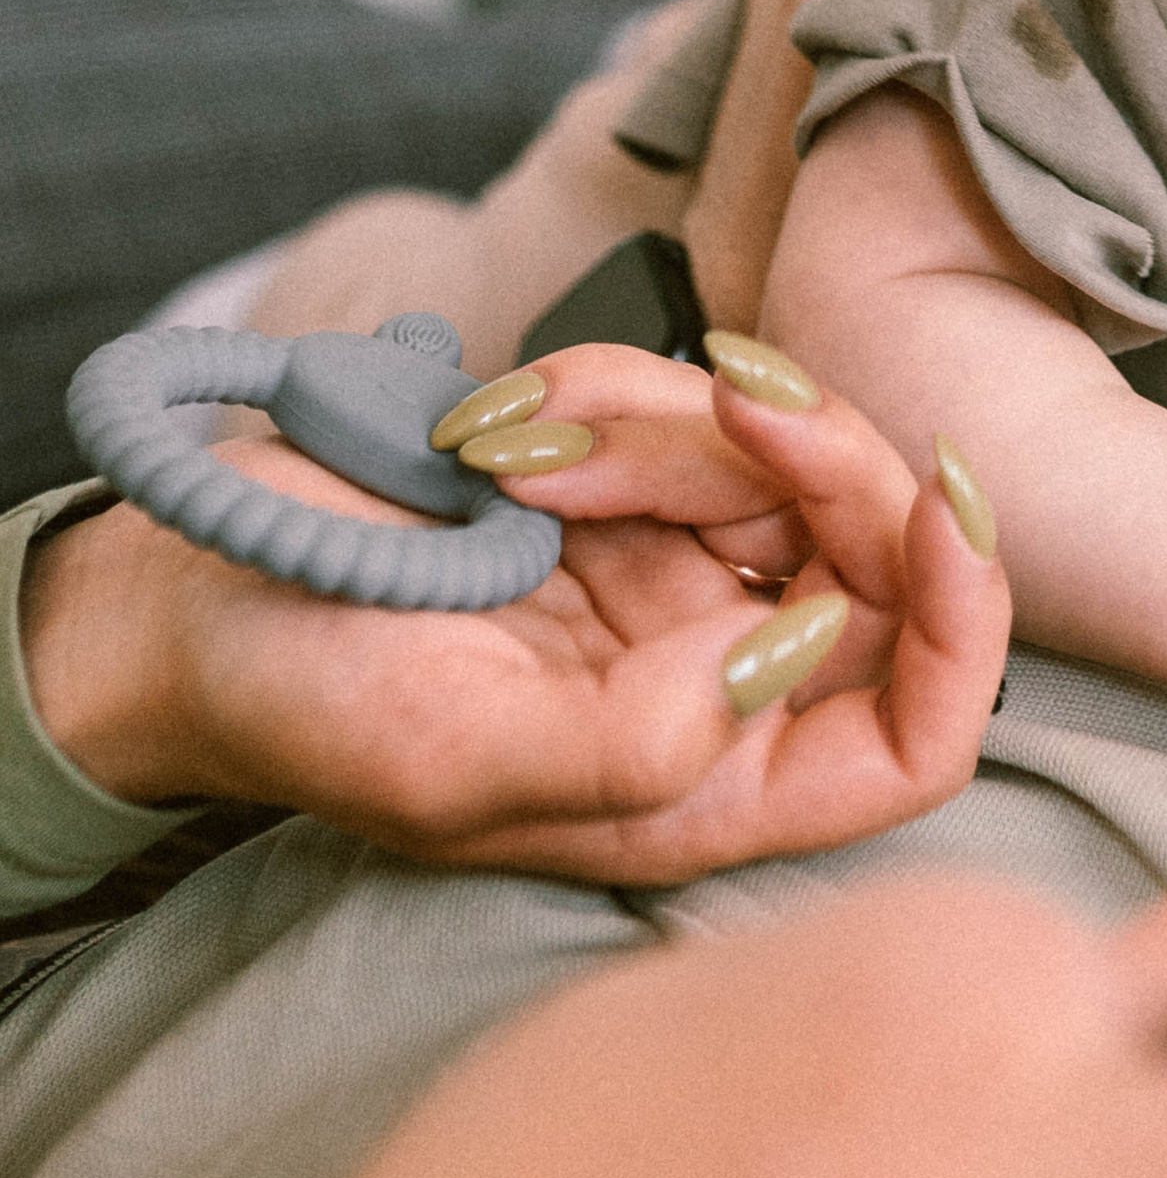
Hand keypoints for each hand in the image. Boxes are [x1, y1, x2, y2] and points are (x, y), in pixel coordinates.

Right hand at [20, 345, 1007, 883]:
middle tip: (729, 395)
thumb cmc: (305, 702)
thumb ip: (630, 744)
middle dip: (819, 459)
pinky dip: (609, 385)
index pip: (914, 737)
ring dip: (663, 419)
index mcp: (704, 792)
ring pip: (779, 459)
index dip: (959, 628)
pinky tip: (506, 428)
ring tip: (521, 452)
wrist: (197, 596)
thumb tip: (785, 658)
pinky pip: (687, 401)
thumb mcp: (447, 752)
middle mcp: (717, 686)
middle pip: (876, 560)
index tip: (936, 505)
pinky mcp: (628, 489)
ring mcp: (678, 579)